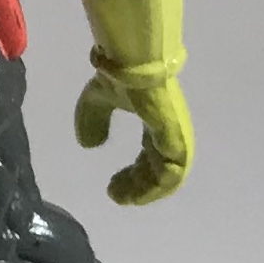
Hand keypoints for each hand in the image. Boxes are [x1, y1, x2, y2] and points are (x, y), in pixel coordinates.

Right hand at [73, 68, 192, 204]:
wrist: (132, 64)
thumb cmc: (118, 77)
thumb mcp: (98, 100)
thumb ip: (93, 120)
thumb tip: (88, 144)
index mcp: (155, 124)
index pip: (151, 156)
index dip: (135, 175)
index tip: (112, 187)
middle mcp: (168, 134)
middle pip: (158, 170)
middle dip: (137, 186)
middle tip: (115, 195)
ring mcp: (174, 137)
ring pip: (167, 177)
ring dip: (145, 191)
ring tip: (123, 198)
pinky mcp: (174, 139)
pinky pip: (172, 173)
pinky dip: (155, 188)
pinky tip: (136, 195)